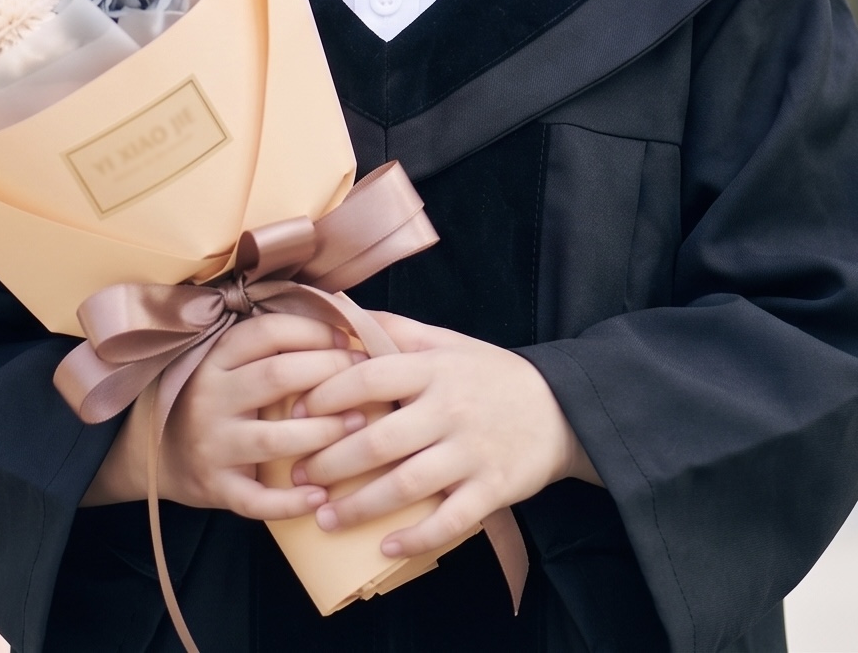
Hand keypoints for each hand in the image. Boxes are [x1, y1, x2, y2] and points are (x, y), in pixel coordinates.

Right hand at [81, 313, 364, 518]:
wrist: (151, 454)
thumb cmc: (209, 400)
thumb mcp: (223, 364)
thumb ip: (265, 346)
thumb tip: (337, 318)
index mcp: (213, 360)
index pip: (267, 332)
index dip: (313, 331)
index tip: (348, 338)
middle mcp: (208, 397)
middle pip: (277, 376)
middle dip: (329, 373)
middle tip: (367, 379)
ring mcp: (211, 444)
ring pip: (274, 438)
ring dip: (323, 432)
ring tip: (360, 426)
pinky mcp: (215, 487)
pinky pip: (257, 500)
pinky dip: (291, 502)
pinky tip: (321, 496)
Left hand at [296, 311, 596, 560]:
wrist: (563, 409)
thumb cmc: (490, 375)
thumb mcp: (447, 342)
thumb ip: (395, 330)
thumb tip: (338, 311)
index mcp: (434, 369)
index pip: (369, 377)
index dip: (326, 395)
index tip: (294, 411)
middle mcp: (450, 409)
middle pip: (380, 439)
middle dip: (332, 461)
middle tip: (298, 475)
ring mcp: (472, 452)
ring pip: (407, 484)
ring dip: (361, 505)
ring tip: (324, 517)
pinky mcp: (494, 489)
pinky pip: (451, 520)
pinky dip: (417, 537)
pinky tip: (385, 546)